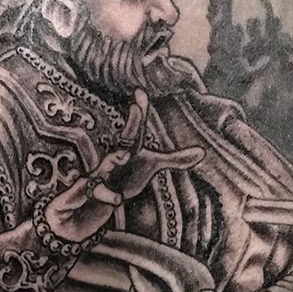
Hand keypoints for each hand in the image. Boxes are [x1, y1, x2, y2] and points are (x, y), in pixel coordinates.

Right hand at [44, 89, 204, 242]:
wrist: (95, 200)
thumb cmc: (126, 176)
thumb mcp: (152, 167)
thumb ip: (175, 160)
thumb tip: (202, 152)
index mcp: (130, 150)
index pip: (137, 129)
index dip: (140, 112)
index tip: (141, 90)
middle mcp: (115, 158)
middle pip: (125, 141)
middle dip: (132, 125)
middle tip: (138, 106)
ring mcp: (101, 174)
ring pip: (105, 167)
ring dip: (113, 160)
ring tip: (124, 154)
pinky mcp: (90, 193)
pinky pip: (97, 194)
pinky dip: (107, 197)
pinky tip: (118, 201)